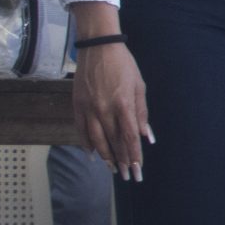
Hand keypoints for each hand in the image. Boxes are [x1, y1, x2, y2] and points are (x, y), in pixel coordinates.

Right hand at [72, 38, 152, 179]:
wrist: (98, 47)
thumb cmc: (124, 66)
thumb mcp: (139, 87)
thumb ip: (142, 113)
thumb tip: (147, 137)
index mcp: (123, 104)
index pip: (130, 137)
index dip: (134, 156)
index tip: (138, 170)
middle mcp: (104, 109)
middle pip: (114, 142)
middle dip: (122, 161)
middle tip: (127, 176)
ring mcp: (88, 108)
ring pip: (96, 140)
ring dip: (105, 157)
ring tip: (112, 169)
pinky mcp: (77, 104)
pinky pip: (81, 129)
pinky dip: (86, 143)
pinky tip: (92, 154)